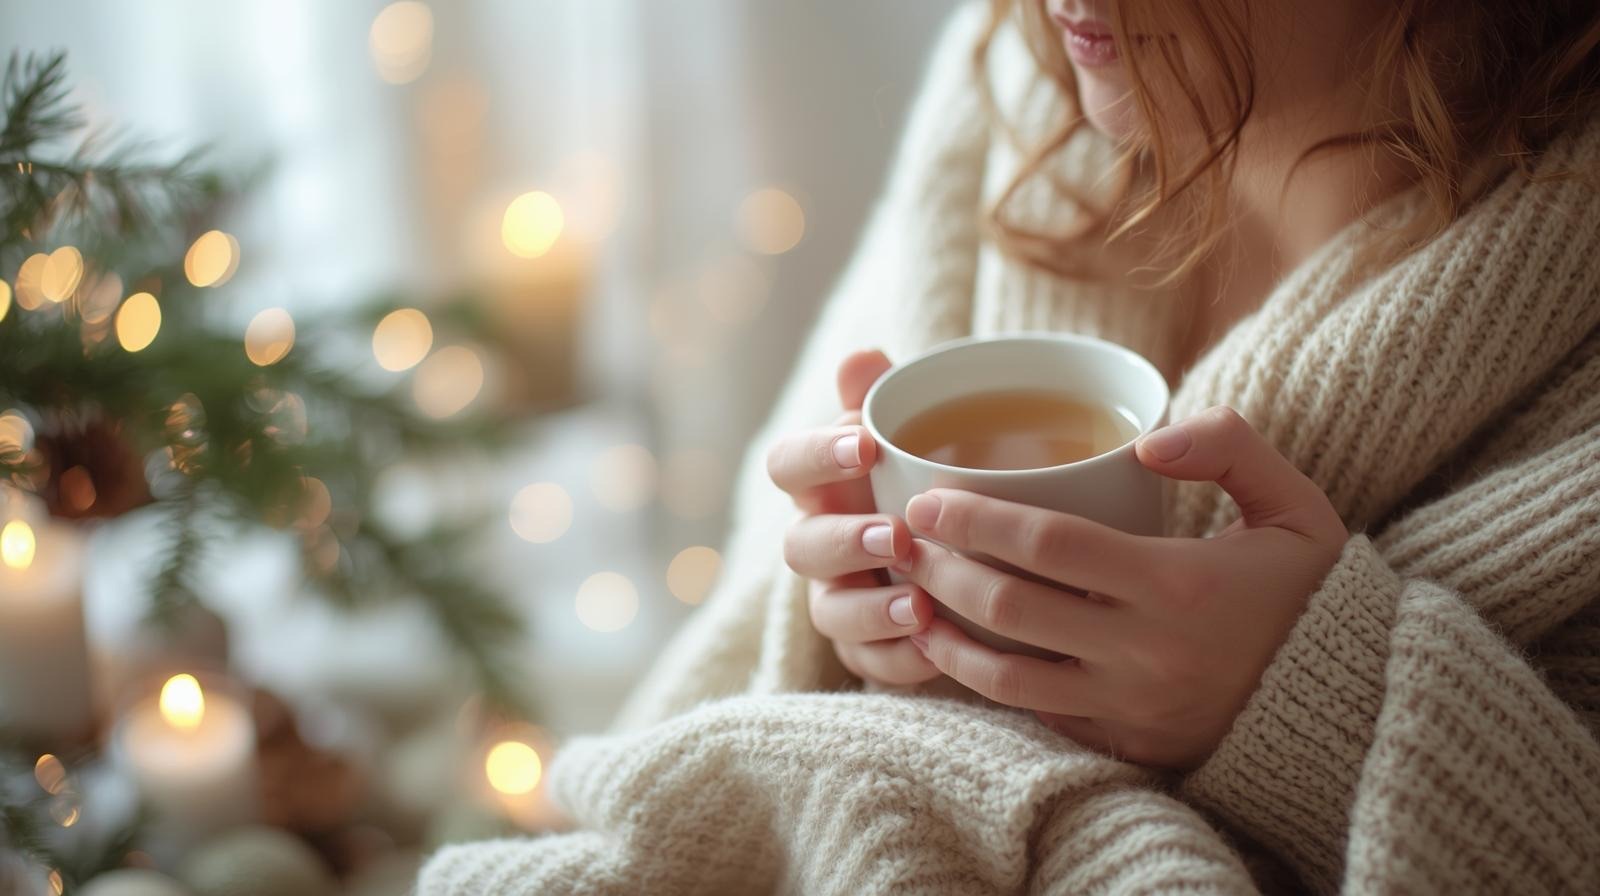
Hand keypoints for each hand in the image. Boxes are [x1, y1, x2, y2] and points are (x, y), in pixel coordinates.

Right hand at [767, 349, 939, 686]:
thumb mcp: (919, 430)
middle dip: (845, 542)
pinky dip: (902, 660)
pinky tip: (938, 651)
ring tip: (922, 605)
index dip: (818, 455)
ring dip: (871, 611)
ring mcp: (837, 599)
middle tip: (894, 536)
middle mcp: (817, 543)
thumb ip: (887, 397)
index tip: (868, 445)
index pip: (788, 463)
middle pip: (802, 547)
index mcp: (820, 482)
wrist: (974, 546)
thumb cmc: (930, 475)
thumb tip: (863, 357)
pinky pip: (870, 664)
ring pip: (830, 614)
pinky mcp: (867, 651)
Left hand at [893, 406, 1347, 768]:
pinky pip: (1038, 713)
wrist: (1352, 702)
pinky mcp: (1126, 741)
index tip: (929, 497)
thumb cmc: (1311, 589)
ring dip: (946, 635)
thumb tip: (1146, 438)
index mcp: (1177, 584)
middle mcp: (1145, 651)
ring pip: (1006, 676)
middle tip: (901, 537)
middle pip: (1011, 608)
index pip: (1048, 543)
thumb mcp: (1294, 504)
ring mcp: (1131, 705)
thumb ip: (1230, 446)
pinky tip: (955, 648)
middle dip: (942, 569)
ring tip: (908, 598)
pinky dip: (988, 681)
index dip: (976, 518)